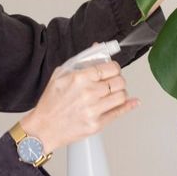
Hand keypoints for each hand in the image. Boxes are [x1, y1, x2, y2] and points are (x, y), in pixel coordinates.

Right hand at [19, 52, 136, 153]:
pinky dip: (129, 105)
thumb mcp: (60, 75)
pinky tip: (132, 102)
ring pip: (122, 96)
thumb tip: (97, 47)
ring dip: (121, 93)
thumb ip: (81, 61)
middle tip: (113, 81)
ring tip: (114, 93)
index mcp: (80, 78)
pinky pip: (120, 112)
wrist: (44, 128)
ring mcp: (94, 109)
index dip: (114, 68)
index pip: (110, 68)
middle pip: (119, 81)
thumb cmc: (51, 102)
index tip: (112, 70)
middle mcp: (89, 93)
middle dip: (118, 79)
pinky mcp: (97, 124)